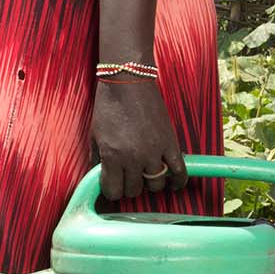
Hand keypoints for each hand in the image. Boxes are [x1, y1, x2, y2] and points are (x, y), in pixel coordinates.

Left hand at [91, 79, 188, 201]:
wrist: (129, 82)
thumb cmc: (109, 106)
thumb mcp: (95, 135)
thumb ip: (96, 160)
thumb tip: (98, 178)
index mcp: (112, 156)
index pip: (113, 191)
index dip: (111, 191)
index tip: (112, 185)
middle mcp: (134, 158)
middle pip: (134, 190)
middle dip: (128, 187)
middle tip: (127, 177)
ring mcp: (154, 151)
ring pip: (155, 185)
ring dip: (149, 184)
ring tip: (146, 176)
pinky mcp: (170, 143)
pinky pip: (179, 171)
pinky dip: (178, 182)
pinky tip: (173, 184)